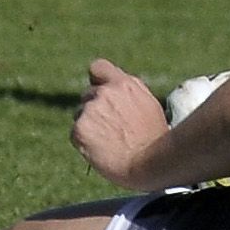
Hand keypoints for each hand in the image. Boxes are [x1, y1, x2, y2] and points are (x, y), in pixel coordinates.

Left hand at [71, 58, 168, 186]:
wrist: (147, 162)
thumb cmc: (153, 137)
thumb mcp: (148, 104)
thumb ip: (129, 91)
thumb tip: (115, 87)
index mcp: (124, 84)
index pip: (98, 67)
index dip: (97, 79)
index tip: (100, 90)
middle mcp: (104, 92)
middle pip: (87, 95)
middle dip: (95, 109)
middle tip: (110, 128)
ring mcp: (90, 110)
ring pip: (80, 114)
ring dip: (89, 125)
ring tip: (109, 141)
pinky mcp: (79, 129)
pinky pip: (75, 133)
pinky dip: (83, 141)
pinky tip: (101, 149)